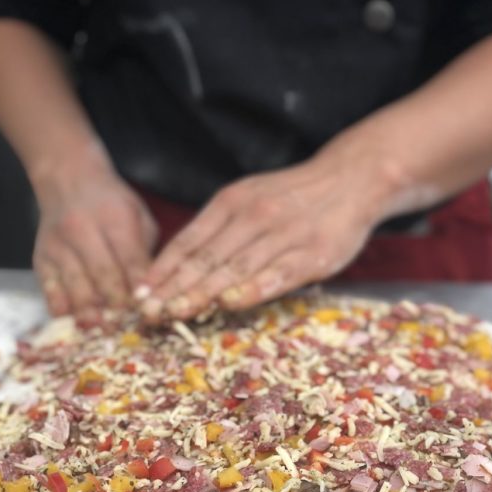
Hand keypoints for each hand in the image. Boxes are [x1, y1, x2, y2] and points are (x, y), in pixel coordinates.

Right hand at [32, 153, 157, 315]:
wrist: (67, 180)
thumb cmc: (112, 205)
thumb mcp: (138, 219)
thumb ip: (145, 253)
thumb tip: (151, 293)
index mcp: (114, 218)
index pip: (130, 260)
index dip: (141, 289)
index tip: (150, 310)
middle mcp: (82, 231)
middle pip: (104, 278)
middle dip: (120, 307)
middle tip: (133, 329)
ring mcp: (58, 248)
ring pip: (77, 291)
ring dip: (95, 317)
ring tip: (108, 333)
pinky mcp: (41, 262)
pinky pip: (52, 296)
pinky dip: (68, 314)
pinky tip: (81, 324)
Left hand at [139, 136, 396, 320]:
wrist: (352, 178)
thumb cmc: (292, 196)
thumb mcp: (249, 197)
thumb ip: (218, 229)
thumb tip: (180, 267)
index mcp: (232, 202)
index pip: (188, 241)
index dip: (162, 270)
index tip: (139, 294)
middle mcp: (253, 217)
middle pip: (205, 259)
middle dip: (172, 288)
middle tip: (147, 312)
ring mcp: (283, 236)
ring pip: (235, 268)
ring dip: (201, 294)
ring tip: (174, 313)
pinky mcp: (311, 255)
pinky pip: (276, 275)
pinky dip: (252, 289)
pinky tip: (229, 304)